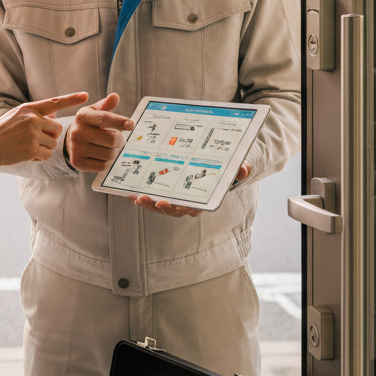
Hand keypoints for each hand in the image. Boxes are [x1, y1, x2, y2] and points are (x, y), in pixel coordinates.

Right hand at [0, 92, 87, 181]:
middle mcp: (32, 119)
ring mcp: (32, 134)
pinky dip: (38, 157)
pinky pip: (46, 155)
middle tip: (34, 139)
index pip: (55, 102)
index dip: (72, 98)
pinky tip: (25, 154)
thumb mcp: (16, 116)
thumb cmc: (0, 132)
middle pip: (57, 128)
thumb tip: (54, 115)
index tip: (86, 95)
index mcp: (29, 109)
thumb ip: (35, 115)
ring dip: (43, 148)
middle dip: (50, 136)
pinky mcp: (31, 149)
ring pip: (53, 143)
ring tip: (25, 146)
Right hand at [65, 93, 133, 172]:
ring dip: (115, 151)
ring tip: (110, 147)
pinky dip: (108, 162)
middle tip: (118, 139)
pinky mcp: (78, 163)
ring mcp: (76, 149)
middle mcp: (77, 132)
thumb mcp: (95, 111)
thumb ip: (106, 105)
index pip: (104, 119)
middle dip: (120, 140)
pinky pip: (103, 166)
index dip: (119, 122)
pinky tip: (102, 155)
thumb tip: (115, 97)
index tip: (131, 125)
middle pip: (111, 139)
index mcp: (83, 116)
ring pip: (109, 154)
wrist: (71, 141)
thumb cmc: (89, 124)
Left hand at [128, 162, 249, 216]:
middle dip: (158, 207)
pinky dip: (142, 196)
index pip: (191, 208)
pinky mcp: (166, 193)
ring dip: (148, 203)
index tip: (167, 204)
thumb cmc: (226, 170)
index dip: (178, 208)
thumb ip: (240, 169)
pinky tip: (130, 192)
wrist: (218, 167)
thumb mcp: (236, 168)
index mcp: (203, 200)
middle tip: (147, 200)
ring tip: (136, 197)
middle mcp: (188, 204)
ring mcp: (176, 199)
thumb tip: (244, 169)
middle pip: (172, 209)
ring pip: (160, 206)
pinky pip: (153, 197)